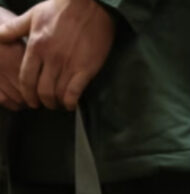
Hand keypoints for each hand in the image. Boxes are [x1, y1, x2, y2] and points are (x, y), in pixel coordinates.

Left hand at [0, 0, 115, 110]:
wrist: (92, 5)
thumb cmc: (62, 8)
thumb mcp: (33, 15)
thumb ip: (14, 28)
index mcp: (36, 46)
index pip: (26, 78)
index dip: (26, 93)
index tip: (30, 99)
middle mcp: (51, 59)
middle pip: (41, 90)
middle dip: (41, 101)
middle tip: (44, 104)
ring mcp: (69, 65)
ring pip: (57, 93)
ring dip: (56, 103)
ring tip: (58, 104)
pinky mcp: (86, 68)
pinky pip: (75, 91)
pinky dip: (71, 101)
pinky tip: (71, 104)